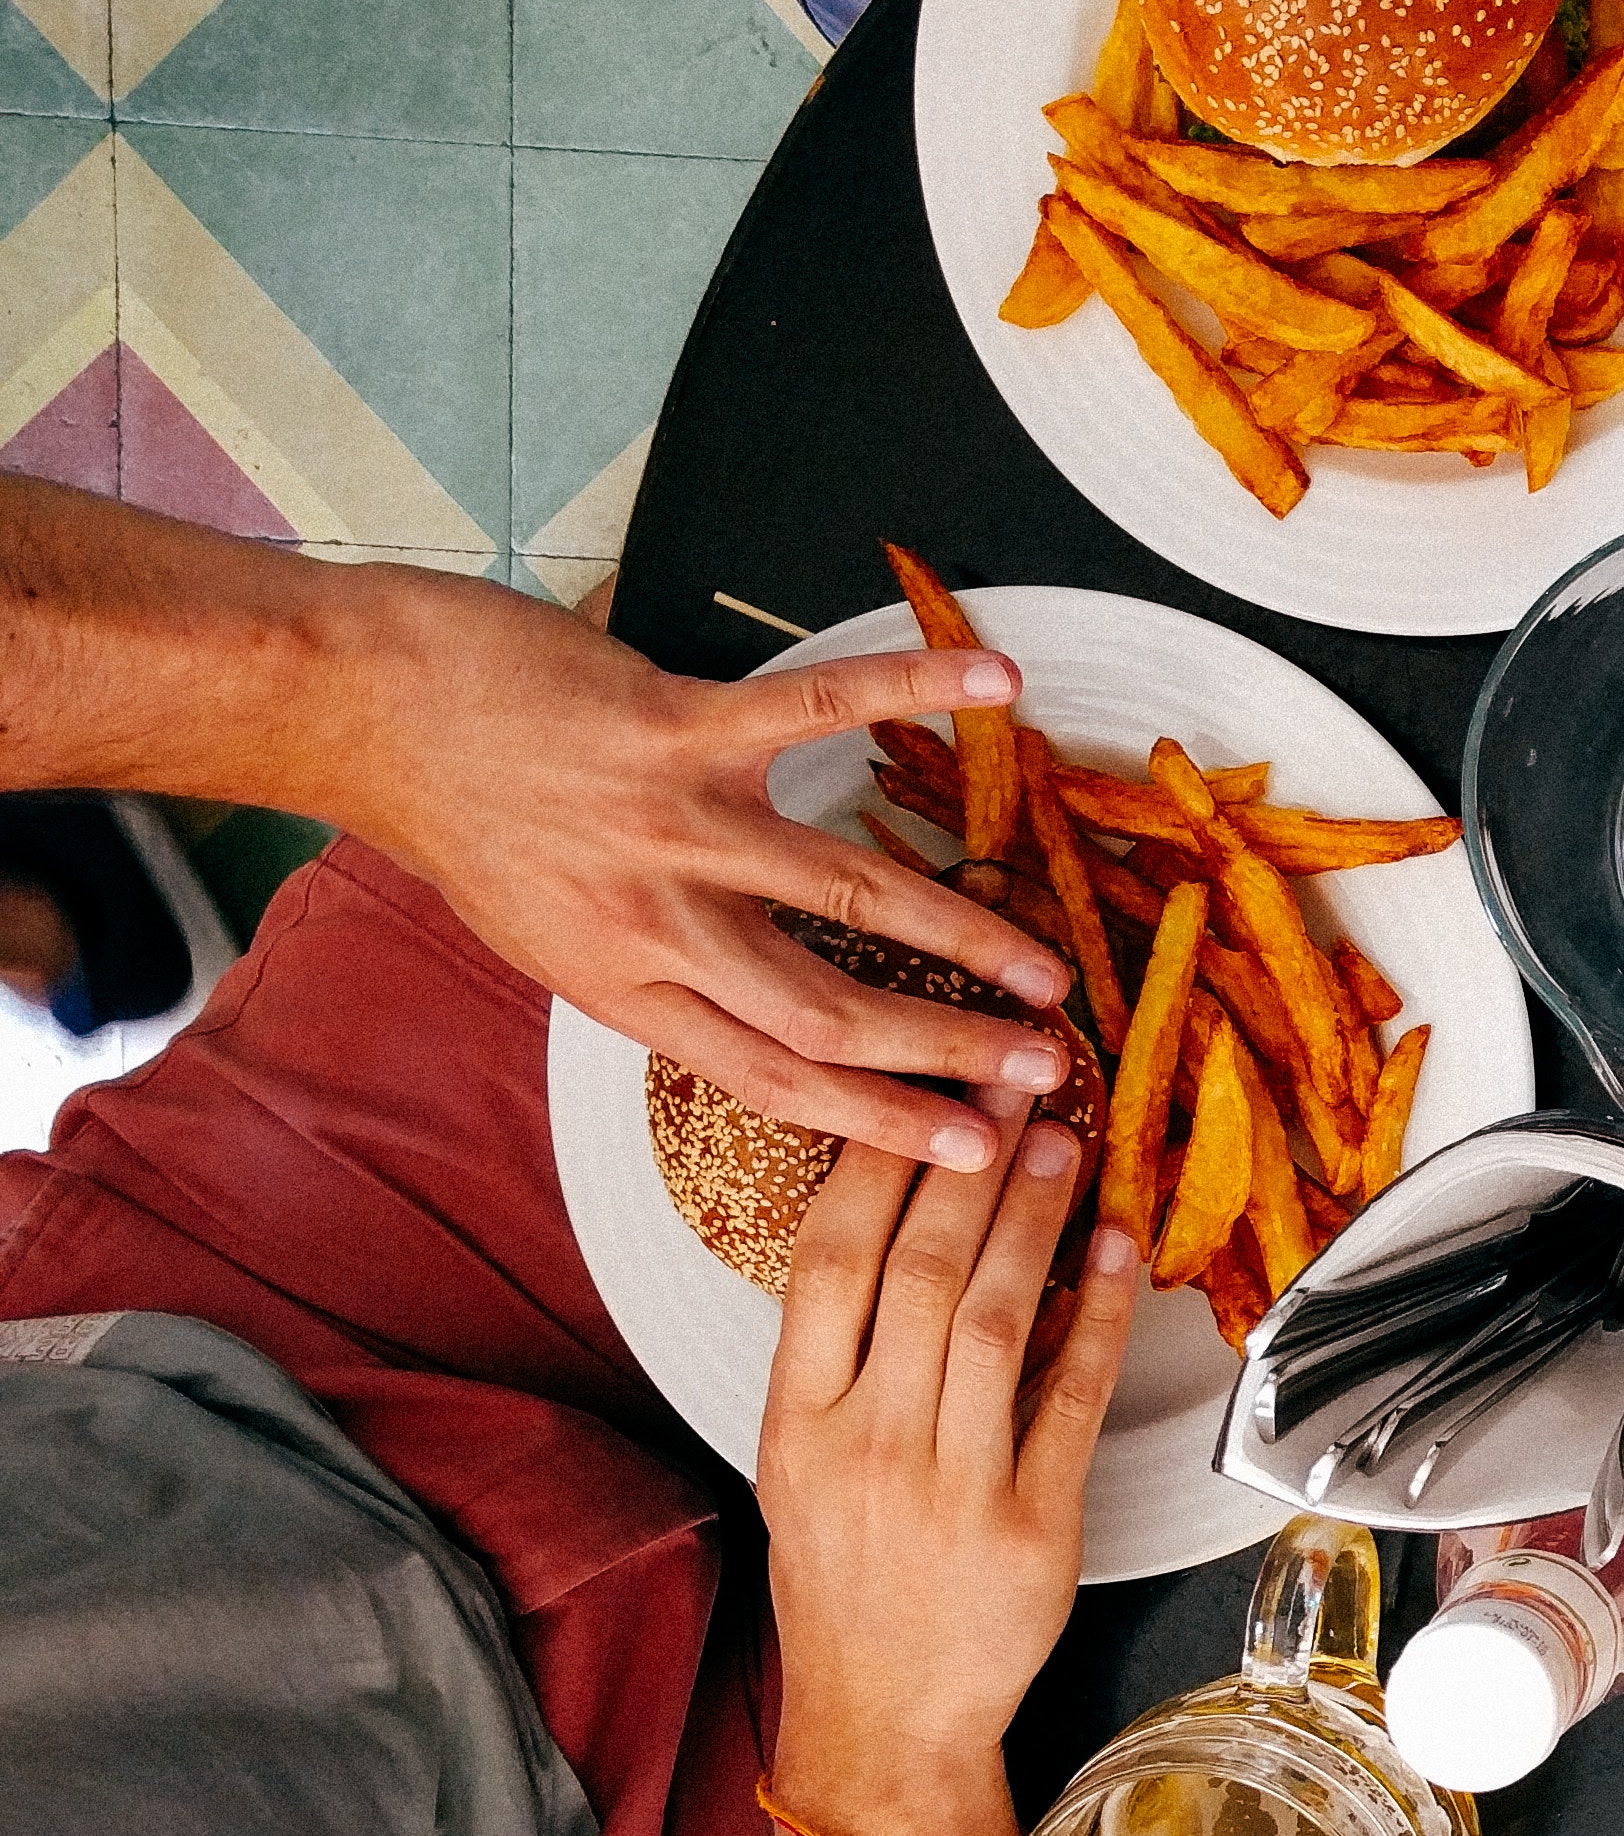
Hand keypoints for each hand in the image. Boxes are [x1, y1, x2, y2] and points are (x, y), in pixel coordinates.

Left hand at [305, 565, 1075, 1167]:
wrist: (365, 712)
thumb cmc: (461, 819)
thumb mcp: (549, 936)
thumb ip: (655, 972)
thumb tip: (756, 1009)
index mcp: (626, 989)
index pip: (776, 1078)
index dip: (886, 1123)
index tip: (974, 1151)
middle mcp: (656, 923)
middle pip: (830, 1011)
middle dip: (951, 1050)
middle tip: (1047, 1072)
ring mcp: (671, 824)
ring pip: (846, 894)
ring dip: (962, 934)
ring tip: (1047, 967)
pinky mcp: (674, 727)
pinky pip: (816, 708)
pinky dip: (914, 688)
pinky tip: (997, 684)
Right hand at [756, 1108, 1138, 1835]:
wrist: (884, 1717)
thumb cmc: (845, 1581)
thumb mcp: (800, 1464)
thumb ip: (840, 1356)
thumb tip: (903, 1225)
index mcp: (796, 1422)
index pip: (828, 1263)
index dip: (878, 1166)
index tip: (919, 1092)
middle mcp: (869, 1444)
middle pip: (922, 1272)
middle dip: (971, 1165)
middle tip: (1012, 1084)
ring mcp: (953, 1485)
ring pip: (1000, 1319)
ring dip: (1036, 1220)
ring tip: (1062, 1143)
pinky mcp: (1035, 1525)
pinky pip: (1074, 1398)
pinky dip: (1102, 1317)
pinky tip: (1119, 1250)